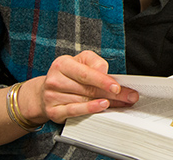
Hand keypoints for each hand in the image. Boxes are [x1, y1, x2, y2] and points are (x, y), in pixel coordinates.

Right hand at [21, 50, 138, 123]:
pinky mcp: (53, 111)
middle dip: (112, 94)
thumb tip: (106, 73)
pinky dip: (89, 109)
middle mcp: (55, 80)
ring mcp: (52, 97)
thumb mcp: (81, 61)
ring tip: (122, 102)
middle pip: (89, 88)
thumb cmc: (68, 74)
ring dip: (106, 102)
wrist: (43, 92)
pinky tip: (101, 107)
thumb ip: (95, 63)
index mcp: (62, 64)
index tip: (117, 86)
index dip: (103, 80)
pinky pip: (74, 111)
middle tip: (129, 96)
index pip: (86, 73)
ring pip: (85, 100)